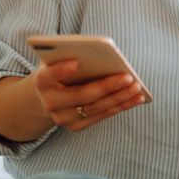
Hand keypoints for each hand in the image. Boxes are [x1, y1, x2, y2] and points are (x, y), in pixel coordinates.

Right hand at [31, 60, 145, 131]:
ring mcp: (63, 117)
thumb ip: (70, 55)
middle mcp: (50, 103)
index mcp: (42, 81)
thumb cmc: (58, 71)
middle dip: (106, 86)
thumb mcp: (57, 60)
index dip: (61, 70)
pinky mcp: (77, 126)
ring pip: (95, 108)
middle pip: (80, 95)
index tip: (76, 62)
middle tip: (127, 77)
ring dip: (119, 98)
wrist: (46, 97)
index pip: (49, 76)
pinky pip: (102, 115)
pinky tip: (137, 97)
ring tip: (137, 87)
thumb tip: (101, 52)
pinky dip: (121, 106)